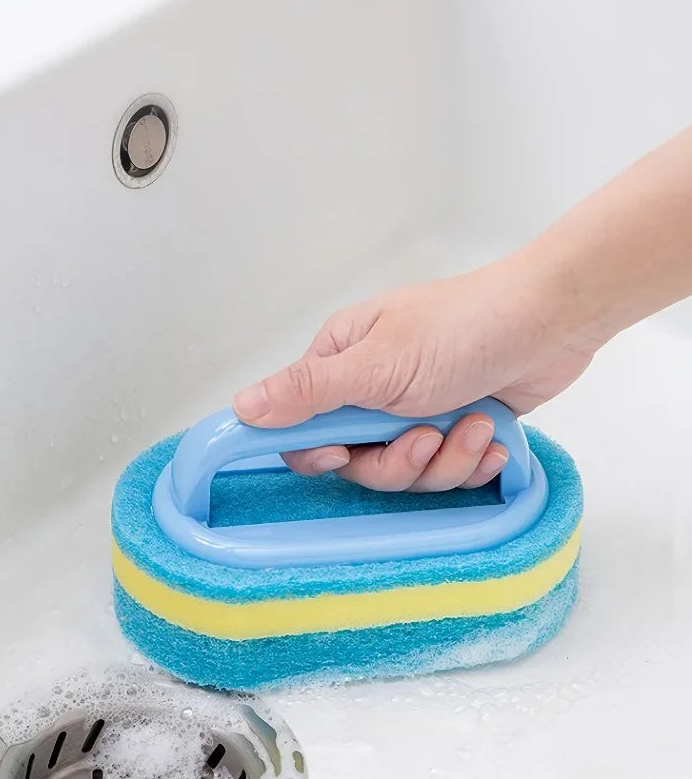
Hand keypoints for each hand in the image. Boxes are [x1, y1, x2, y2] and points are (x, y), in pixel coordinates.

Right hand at [232, 257, 597, 490]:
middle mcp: (373, 389)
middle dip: (397, 460)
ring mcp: (415, 410)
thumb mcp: (378, 364)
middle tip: (426, 436)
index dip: (319, 451)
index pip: (302, 427)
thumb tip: (241, 407)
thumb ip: (308, 391)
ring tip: (474, 426)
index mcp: (342, 362)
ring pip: (405, 472)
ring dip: (443, 460)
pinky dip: (470, 461)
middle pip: (357, 461)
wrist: (552, 321)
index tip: (344, 453)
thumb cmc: (463, 327)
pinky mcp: (454, 428)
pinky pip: (445, 471)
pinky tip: (492, 439)